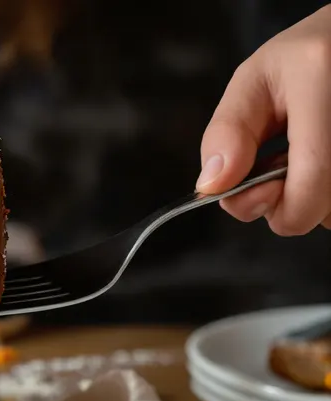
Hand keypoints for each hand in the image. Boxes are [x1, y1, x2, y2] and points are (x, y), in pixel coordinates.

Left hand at [197, 6, 330, 234]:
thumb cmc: (300, 59)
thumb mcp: (252, 81)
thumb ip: (227, 133)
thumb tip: (213, 186)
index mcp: (320, 82)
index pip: (312, 178)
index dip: (282, 210)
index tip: (255, 197)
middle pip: (325, 207)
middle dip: (289, 203)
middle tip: (280, 163)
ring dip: (313, 196)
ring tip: (305, 153)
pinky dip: (326, 190)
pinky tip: (320, 157)